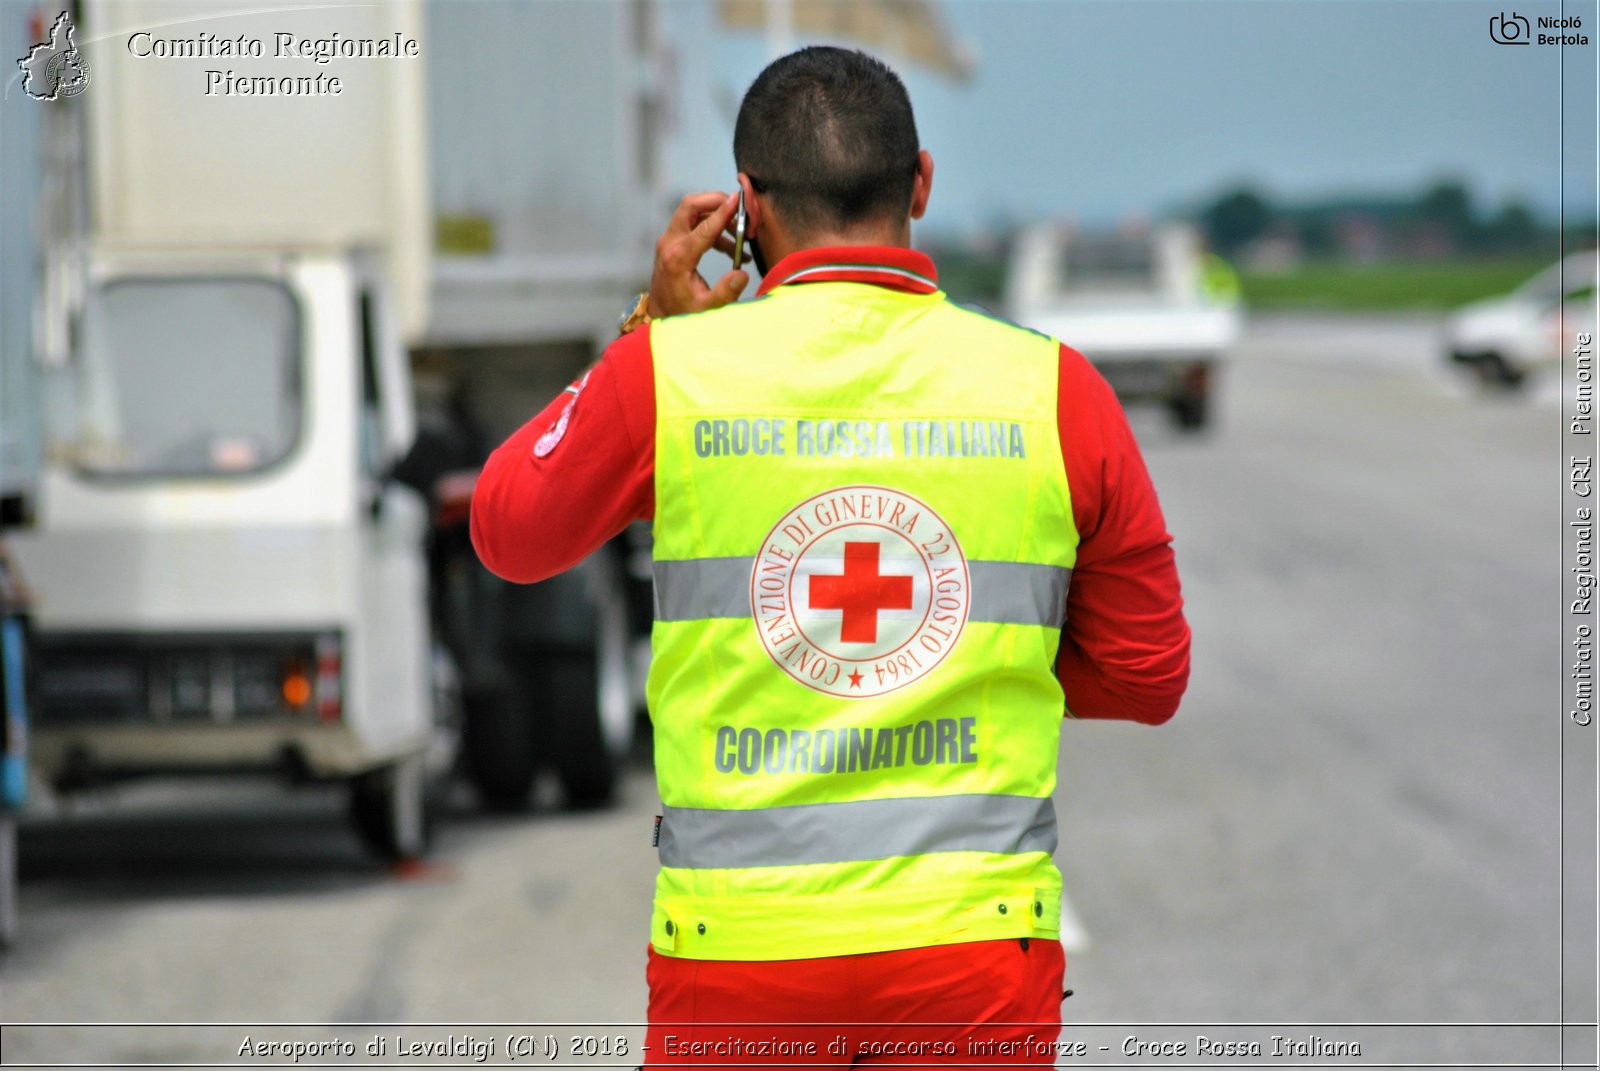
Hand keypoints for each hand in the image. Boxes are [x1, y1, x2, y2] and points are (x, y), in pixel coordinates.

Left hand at [648, 191, 749, 317]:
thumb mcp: (706, 309)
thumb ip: (725, 292)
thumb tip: (743, 274)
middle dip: (715, 200)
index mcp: (678, 258)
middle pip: (690, 206)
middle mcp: (670, 244)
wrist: (660, 314)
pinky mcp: (673, 242)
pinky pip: (694, 224)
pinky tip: (732, 247)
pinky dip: (713, 227)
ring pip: (693, 212)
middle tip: (738, 207)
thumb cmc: (681, 313)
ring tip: (742, 235)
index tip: (737, 199)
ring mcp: (669, 240)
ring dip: (718, 215)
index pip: (704, 228)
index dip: (723, 213)